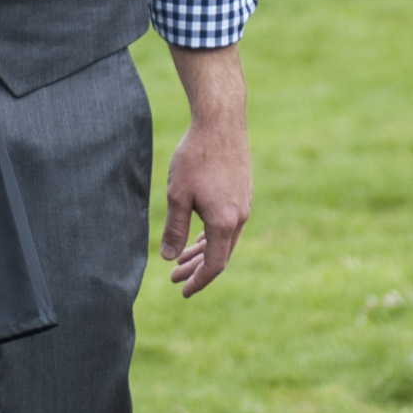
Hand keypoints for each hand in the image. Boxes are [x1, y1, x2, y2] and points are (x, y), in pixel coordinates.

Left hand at [164, 42, 249, 293]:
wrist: (221, 122)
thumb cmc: (196, 157)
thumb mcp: (177, 195)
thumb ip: (174, 230)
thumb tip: (169, 258)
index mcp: (225, 222)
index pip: (214, 265)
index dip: (198, 281)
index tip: (182, 290)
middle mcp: (239, 216)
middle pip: (220, 255)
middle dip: (197, 268)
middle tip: (174, 277)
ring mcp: (243, 204)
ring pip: (224, 239)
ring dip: (203, 251)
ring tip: (181, 259)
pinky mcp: (242, 192)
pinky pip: (228, 224)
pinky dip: (212, 235)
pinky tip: (198, 236)